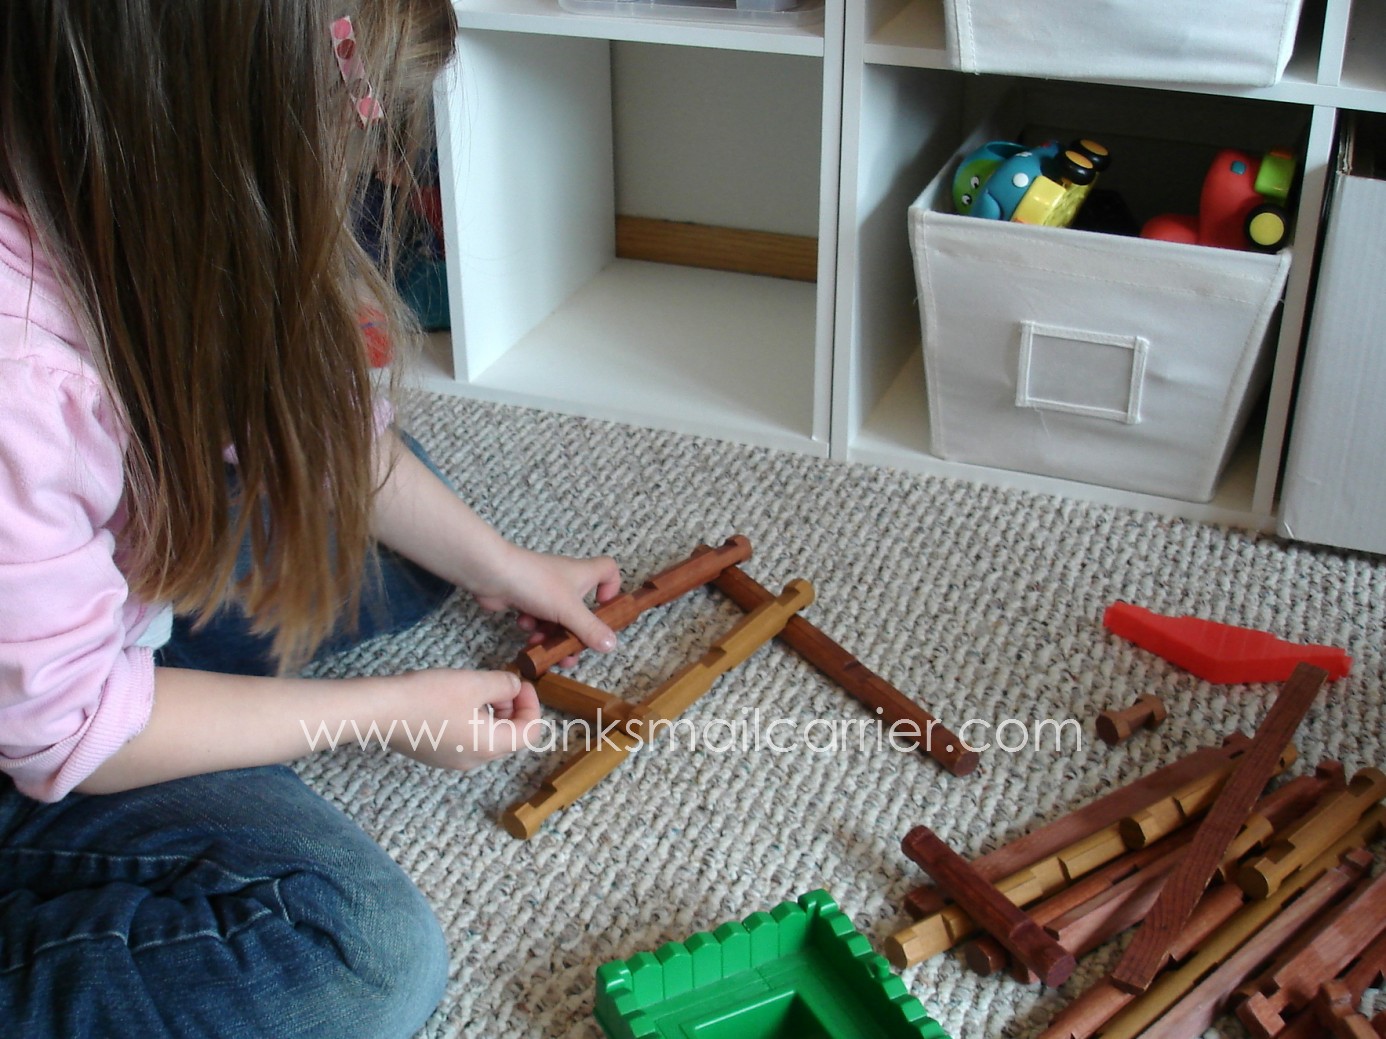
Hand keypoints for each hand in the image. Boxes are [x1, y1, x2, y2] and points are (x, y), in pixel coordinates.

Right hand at [386, 668, 541, 770]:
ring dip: (493, 712)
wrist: (381, 711)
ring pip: (488, 737)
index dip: (532, 705)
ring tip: (476, 688)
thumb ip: (504, 684)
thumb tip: (516, 687)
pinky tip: (456, 700)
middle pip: (510, 736)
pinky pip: (467, 738)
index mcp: (489, 746)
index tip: (519, 683)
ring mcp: (454, 760)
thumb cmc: (429, 697)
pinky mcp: (437, 754)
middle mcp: (475, 760)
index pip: (530, 733)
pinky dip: (473, 719)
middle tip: (498, 682)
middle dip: (512, 707)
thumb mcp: (475, 683)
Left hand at [472, 545, 621, 662]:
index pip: (609, 570)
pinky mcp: (525, 597)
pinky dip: (533, 625)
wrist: (493, 574)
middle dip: (576, 632)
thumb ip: (590, 629)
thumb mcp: (569, 610)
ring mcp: (544, 589)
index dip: (612, 588)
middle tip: (570, 651)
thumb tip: (612, 645)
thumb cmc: (537, 584)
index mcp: (583, 574)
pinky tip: (524, 626)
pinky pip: (537, 617)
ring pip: (557, 618)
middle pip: (582, 607)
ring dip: (551, 635)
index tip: (604, 609)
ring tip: (541, 645)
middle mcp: (566, 580)